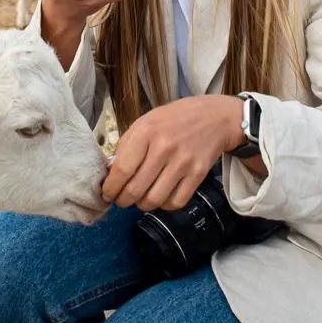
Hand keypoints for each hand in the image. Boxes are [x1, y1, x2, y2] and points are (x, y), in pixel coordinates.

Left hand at [103, 95, 243, 210]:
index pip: (122, 170)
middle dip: (123, 200)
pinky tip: (161, 196)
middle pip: (135, 190)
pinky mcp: (198, 174)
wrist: (214, 117)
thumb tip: (111, 173)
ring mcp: (183, 162)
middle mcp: (164, 148)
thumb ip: (126, 145)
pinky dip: (164, 205)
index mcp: (146, 132)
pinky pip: (176, 202)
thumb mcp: (145, 121)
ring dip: (142, 205)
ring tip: (140, 198)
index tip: (107, 193)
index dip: (111, 188)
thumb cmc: (175, 119)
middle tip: (121, 200)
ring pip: (154, 200)